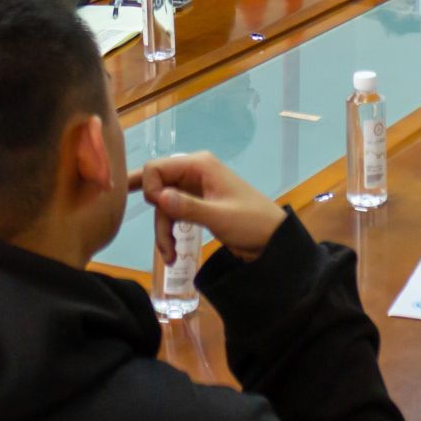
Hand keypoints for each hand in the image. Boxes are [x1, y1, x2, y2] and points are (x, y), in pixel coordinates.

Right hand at [130, 151, 286, 262]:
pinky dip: (168, 232)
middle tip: (148, 230)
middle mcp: (193, 173)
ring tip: (169, 254)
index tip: (160, 210)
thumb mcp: (219, 217)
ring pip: (163, 205)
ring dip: (162, 230)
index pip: (156, 167)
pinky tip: (171, 253)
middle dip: (154, 212)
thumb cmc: (250, 222)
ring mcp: (193, 189)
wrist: (272, 240)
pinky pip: (172, 214)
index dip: (150, 188)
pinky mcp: (195, 205)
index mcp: (199, 165)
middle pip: (156, 186)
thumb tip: (158, 197)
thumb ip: (188, 207)